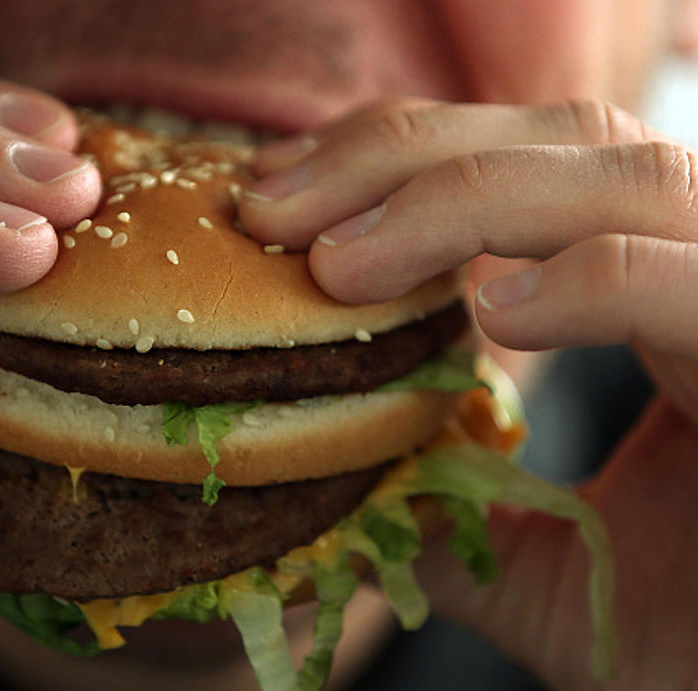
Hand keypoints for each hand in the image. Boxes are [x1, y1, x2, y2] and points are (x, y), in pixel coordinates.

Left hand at [239, 99, 697, 689]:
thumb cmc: (688, 636)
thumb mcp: (541, 567)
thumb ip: (449, 511)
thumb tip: (338, 490)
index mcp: (654, 288)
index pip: (523, 165)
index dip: (394, 164)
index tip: (280, 196)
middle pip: (563, 139)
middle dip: (399, 159)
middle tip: (270, 207)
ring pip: (626, 178)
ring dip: (459, 203)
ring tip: (340, 266)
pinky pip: (693, 283)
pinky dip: (591, 282)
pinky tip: (494, 315)